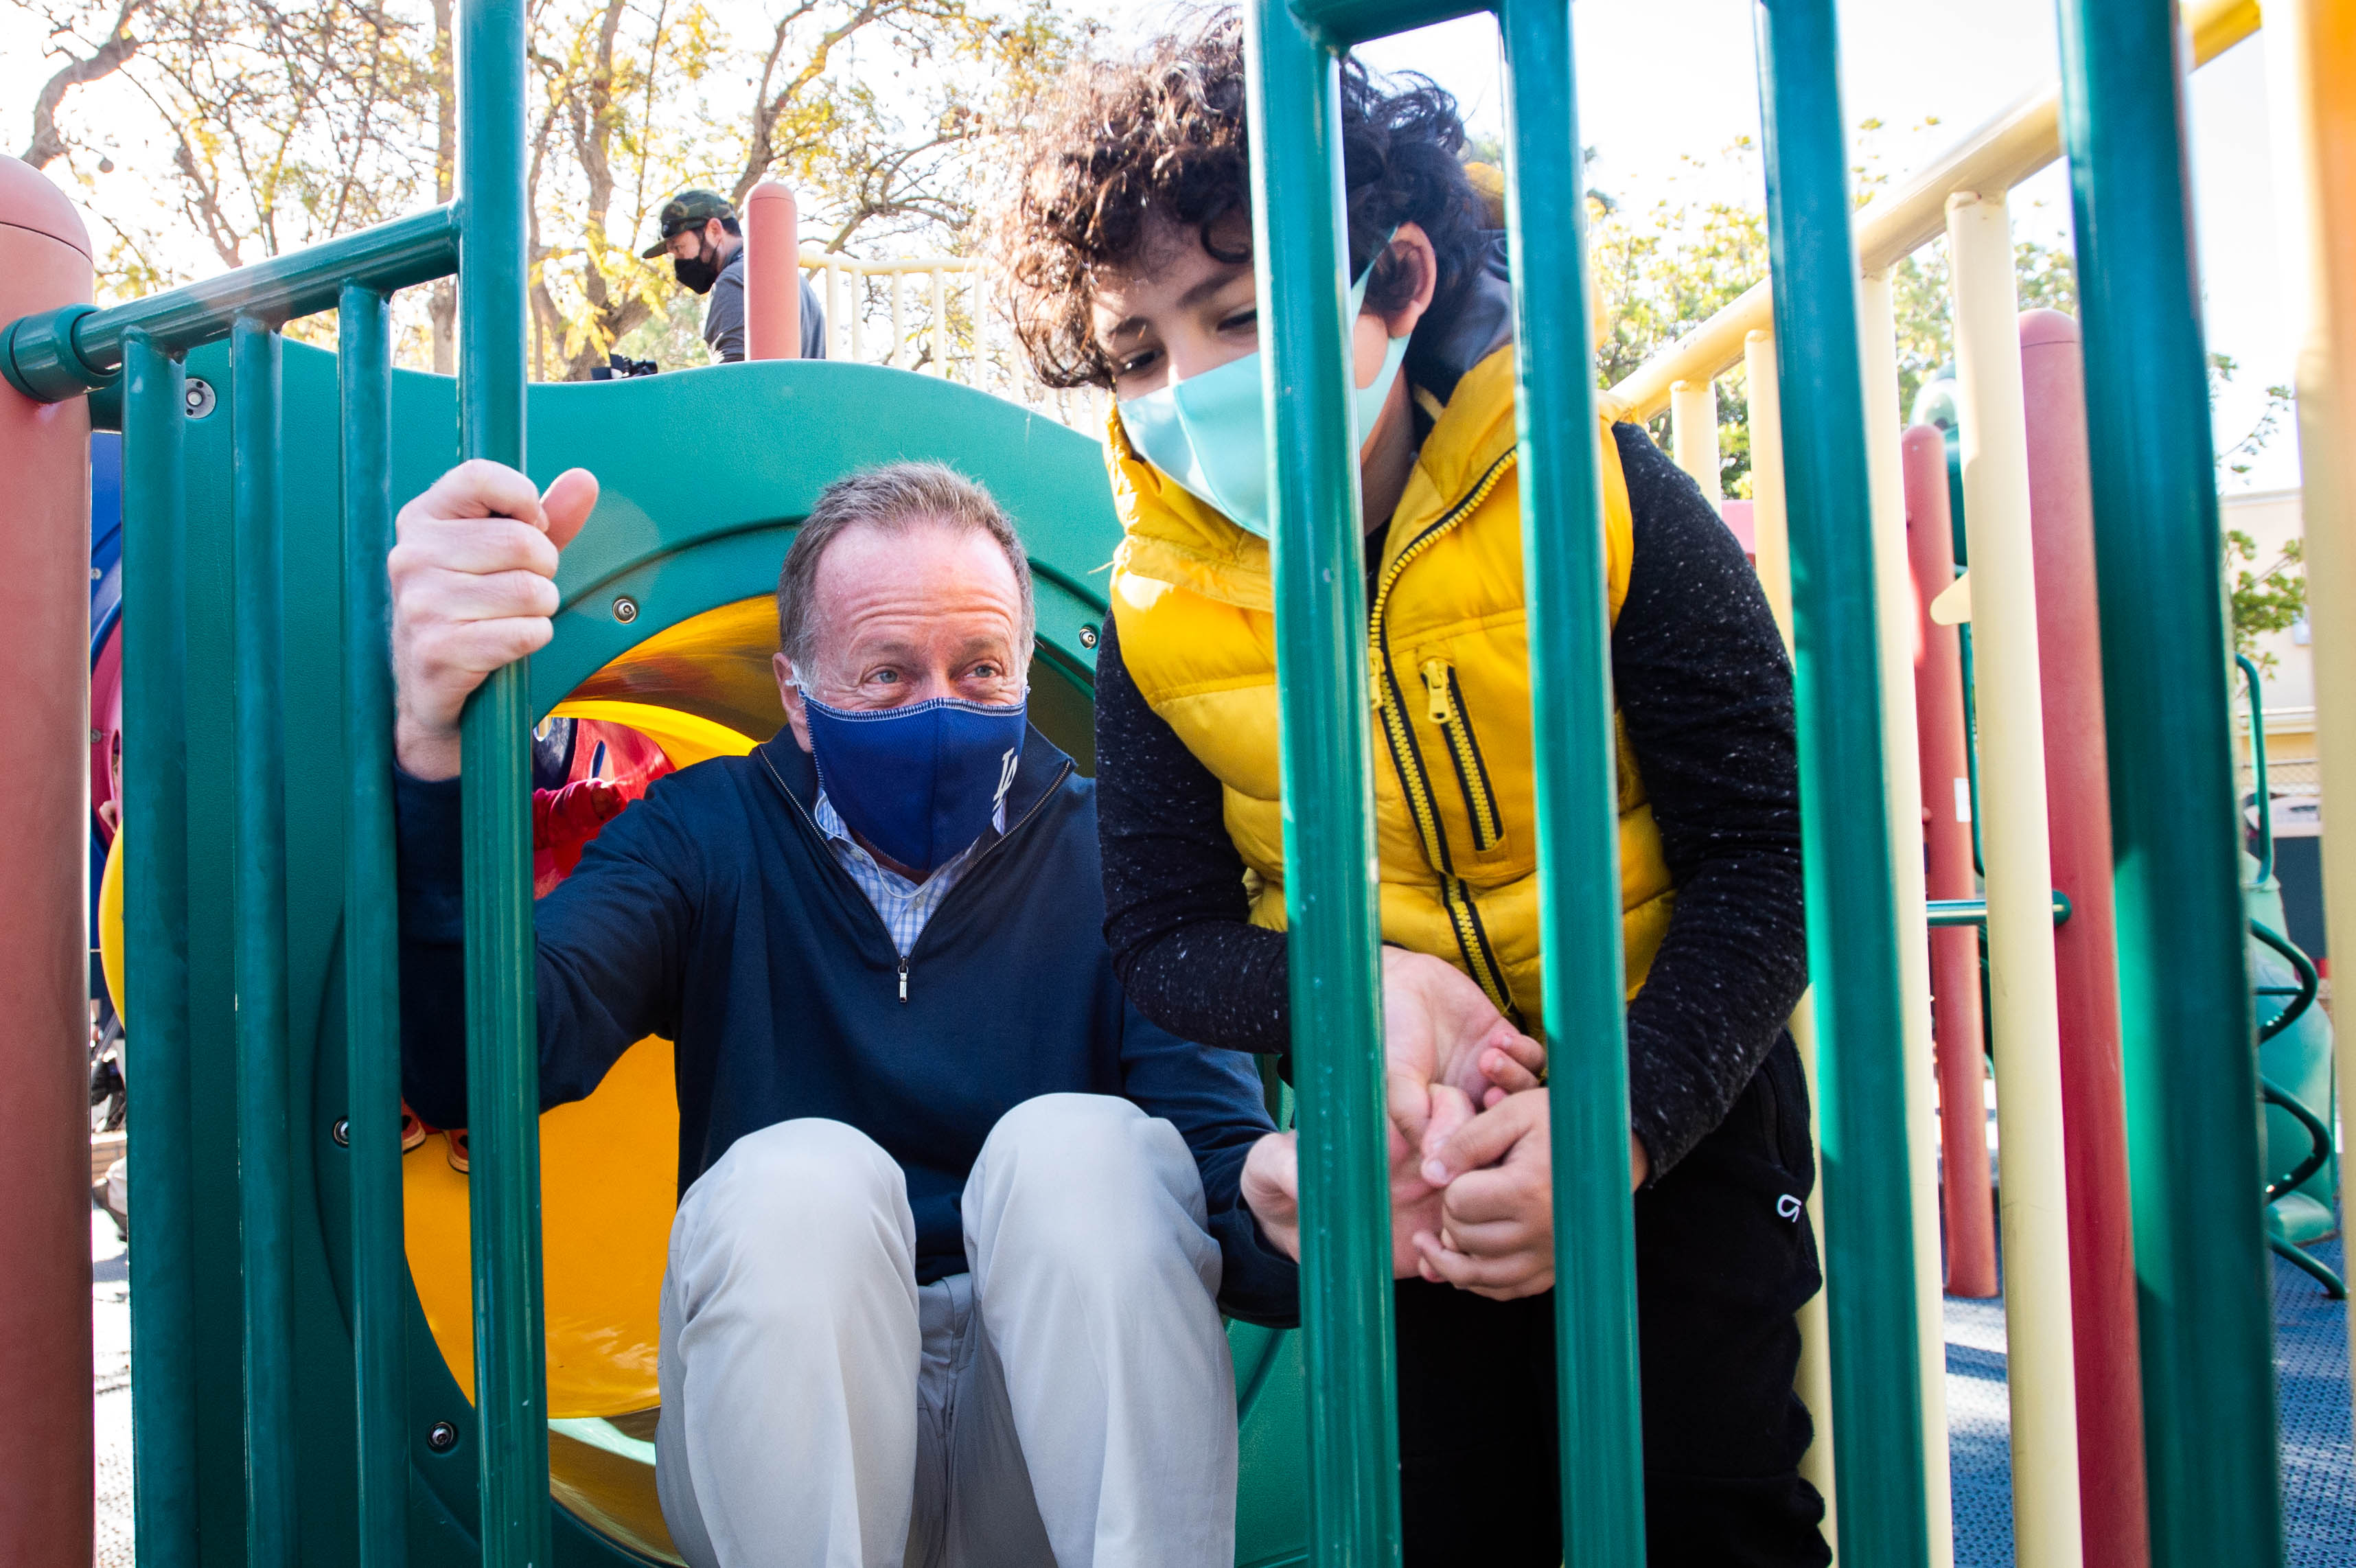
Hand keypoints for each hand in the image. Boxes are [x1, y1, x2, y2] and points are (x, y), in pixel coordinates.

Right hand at [389, 461, 598, 779]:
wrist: (433, 687)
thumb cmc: (475, 608)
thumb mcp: (507, 555)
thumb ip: (549, 518)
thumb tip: (585, 479)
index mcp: (422, 518)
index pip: (481, 477)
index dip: (525, 502)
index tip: (530, 528)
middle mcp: (412, 555)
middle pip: (522, 541)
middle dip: (544, 570)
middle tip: (522, 590)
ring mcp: (420, 604)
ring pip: (530, 590)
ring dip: (541, 610)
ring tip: (513, 618)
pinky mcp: (438, 650)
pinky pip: (525, 633)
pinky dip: (534, 638)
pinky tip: (509, 644)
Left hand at [1238, 1124, 1459, 1279]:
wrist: (1282, 1227)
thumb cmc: (1276, 1177)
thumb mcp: (1268, 1163)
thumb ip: (1281, 1162)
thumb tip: (1299, 1174)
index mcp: (1384, 1122)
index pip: (1436, 1103)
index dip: (1443, 1119)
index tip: (1427, 1148)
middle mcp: (1416, 1155)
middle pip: (1473, 1146)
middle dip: (1470, 1164)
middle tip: (1440, 1187)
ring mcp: (1427, 1196)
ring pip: (1480, 1196)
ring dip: (1473, 1215)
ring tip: (1442, 1234)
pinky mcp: (1426, 1236)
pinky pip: (1459, 1246)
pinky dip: (1453, 1258)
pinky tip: (1428, 1264)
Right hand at [1381, 947, 1543, 1161]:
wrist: (1404, 983)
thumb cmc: (1390, 1033)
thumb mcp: (1395, 1080)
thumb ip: (1415, 1117)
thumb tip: (1436, 1161)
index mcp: (1444, 1117)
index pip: (1475, 1146)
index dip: (1483, 1144)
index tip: (1477, 1132)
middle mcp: (1471, 1099)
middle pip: (1508, 1122)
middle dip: (1505, 1112)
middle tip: (1491, 1096)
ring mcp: (1491, 1072)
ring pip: (1523, 1092)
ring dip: (1513, 1080)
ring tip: (1488, 1059)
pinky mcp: (1505, 1042)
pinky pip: (1532, 1059)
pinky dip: (1523, 1054)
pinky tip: (1499, 1040)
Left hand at [1410, 1092, 1650, 1300]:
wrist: (1615, 1147)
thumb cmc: (1561, 1123)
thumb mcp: (1513, 1114)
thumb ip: (1467, 1141)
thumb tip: (1430, 1175)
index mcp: (1528, 1190)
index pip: (1457, 1202)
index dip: (1450, 1184)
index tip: (1464, 1169)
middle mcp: (1541, 1231)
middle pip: (1463, 1239)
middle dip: (1451, 1215)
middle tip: (1460, 1192)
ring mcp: (1550, 1256)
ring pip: (1478, 1276)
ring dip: (1449, 1259)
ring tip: (1431, 1242)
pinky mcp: (1555, 1269)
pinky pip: (1506, 1290)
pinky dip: (1479, 1281)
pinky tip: (1462, 1262)